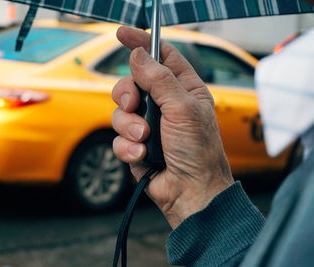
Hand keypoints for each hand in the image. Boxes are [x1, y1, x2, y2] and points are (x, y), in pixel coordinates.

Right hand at [112, 26, 233, 228]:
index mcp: (183, 90)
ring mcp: (148, 125)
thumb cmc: (198, 152)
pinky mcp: (135, 145)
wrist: (190, 192)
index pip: (161, 56)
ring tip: (145, 139)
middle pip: (131, 83)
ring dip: (129, 126)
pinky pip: (118, 137)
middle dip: (126, 93)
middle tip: (133, 104)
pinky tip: (142, 156)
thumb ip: (159, 79)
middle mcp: (164, 105)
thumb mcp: (183, 109)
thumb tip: (139, 55)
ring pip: (120, 111)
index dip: (141, 43)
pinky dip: (127, 146)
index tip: (122, 34)